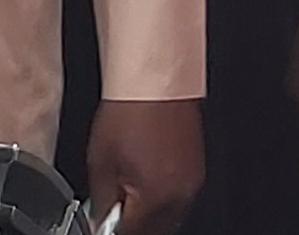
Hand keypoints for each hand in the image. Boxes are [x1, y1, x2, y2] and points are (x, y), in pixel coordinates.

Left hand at [82, 98, 204, 234]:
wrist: (155, 79)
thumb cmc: (130, 110)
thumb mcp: (101, 161)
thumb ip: (103, 201)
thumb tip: (101, 221)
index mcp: (158, 199)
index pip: (132, 234)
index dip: (112, 229)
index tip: (102, 222)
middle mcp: (182, 195)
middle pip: (153, 230)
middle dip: (132, 224)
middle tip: (112, 209)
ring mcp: (193, 182)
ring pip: (167, 216)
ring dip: (147, 213)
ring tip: (126, 190)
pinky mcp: (196, 169)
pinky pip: (178, 197)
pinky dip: (160, 197)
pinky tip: (143, 178)